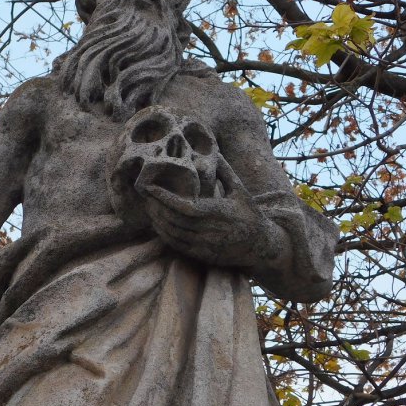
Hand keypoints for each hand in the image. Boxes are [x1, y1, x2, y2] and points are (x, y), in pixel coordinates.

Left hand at [136, 158, 273, 266]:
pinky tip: (158, 225)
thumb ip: (224, 171)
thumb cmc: (249, 213)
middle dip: (157, 208)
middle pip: (174, 221)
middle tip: (145, 196)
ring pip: (173, 234)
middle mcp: (210, 230)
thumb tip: (213, 150)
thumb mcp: (240, 190)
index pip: (185, 206)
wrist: (260, 244)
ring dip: (158, 222)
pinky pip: (178, 246)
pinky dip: (165, 235)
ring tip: (149, 208)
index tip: (150, 188)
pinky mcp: (203, 256)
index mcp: (218, 212)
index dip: (165, 198)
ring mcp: (206, 245)